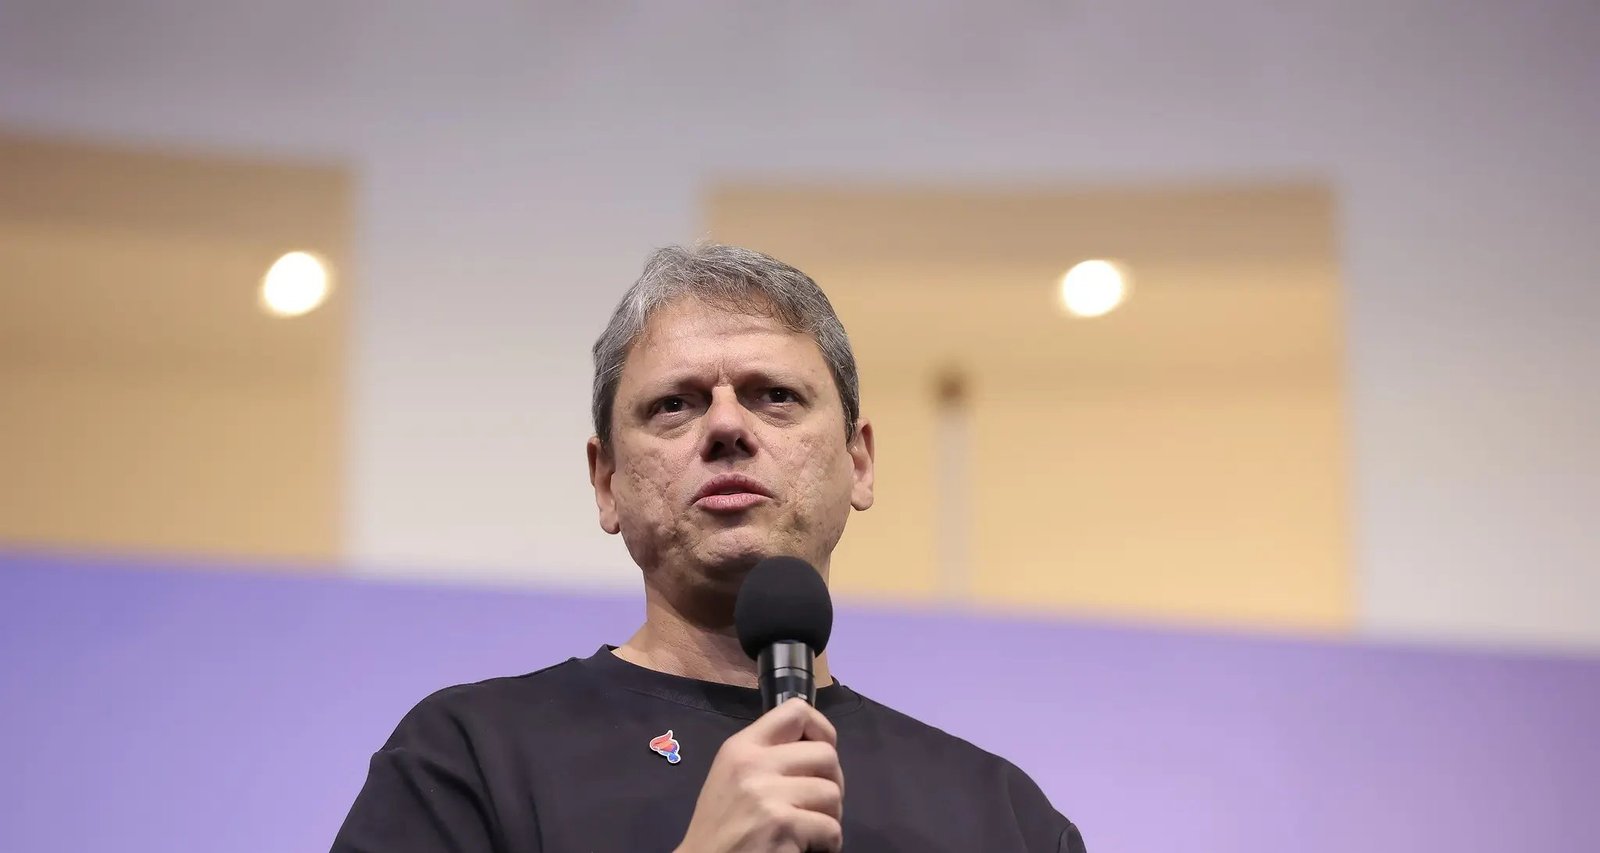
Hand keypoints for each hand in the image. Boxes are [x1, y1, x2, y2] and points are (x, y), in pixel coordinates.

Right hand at [675, 698, 844, 852]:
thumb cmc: (721, 826)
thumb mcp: (733, 776)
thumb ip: (767, 755)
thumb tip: (816, 746)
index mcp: (741, 747)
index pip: (796, 711)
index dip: (821, 730)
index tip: (821, 754)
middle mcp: (753, 764)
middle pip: (826, 755)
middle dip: (832, 782)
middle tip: (818, 804)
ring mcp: (767, 795)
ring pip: (832, 793)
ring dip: (830, 816)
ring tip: (810, 828)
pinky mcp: (782, 825)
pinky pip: (831, 829)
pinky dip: (828, 843)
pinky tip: (808, 848)